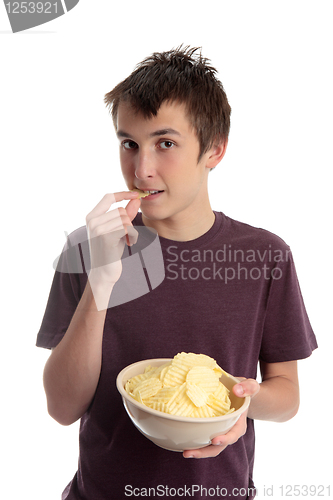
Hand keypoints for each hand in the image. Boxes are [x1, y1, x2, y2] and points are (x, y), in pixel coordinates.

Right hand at [86, 191, 140, 306]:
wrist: (103, 273)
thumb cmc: (111, 251)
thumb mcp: (118, 230)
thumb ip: (126, 214)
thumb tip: (136, 199)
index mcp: (91, 216)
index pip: (108, 197)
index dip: (123, 194)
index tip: (136, 194)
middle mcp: (92, 221)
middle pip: (120, 211)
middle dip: (128, 223)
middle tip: (125, 236)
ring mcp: (97, 229)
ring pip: (125, 219)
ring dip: (131, 231)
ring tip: (125, 241)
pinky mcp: (105, 237)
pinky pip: (127, 228)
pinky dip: (132, 236)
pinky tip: (128, 244)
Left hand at [183, 378, 259, 458]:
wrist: (241, 392)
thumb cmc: (245, 390)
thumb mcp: (251, 386)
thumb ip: (247, 387)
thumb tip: (237, 391)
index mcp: (239, 424)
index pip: (233, 434)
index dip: (225, 439)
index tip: (214, 440)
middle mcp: (229, 431)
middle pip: (218, 446)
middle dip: (204, 451)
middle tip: (188, 453)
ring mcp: (219, 431)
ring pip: (209, 446)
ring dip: (197, 450)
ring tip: (184, 452)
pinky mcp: (210, 428)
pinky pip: (203, 437)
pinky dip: (195, 441)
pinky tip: (183, 442)